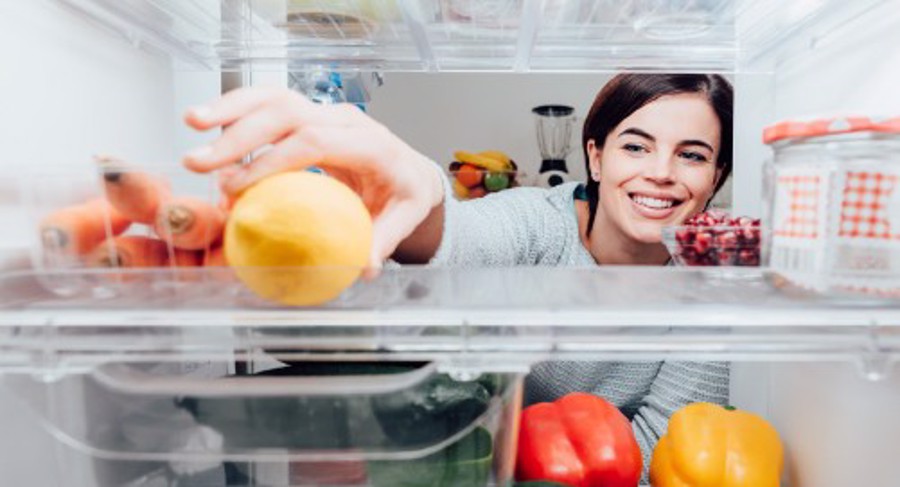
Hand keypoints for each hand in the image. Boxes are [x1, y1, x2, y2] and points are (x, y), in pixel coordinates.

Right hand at [183, 87, 444, 269]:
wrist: (410, 170)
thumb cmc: (404, 195)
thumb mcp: (404, 218)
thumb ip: (383, 241)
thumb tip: (364, 269)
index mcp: (371, 144)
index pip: (315, 142)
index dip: (273, 161)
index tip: (237, 186)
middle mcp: (346, 120)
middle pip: (288, 113)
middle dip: (240, 134)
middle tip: (201, 162)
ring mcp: (325, 112)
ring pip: (274, 98)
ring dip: (230, 109)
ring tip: (192, 122)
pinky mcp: (309, 114)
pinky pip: (270, 103)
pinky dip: (237, 108)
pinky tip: (206, 121)